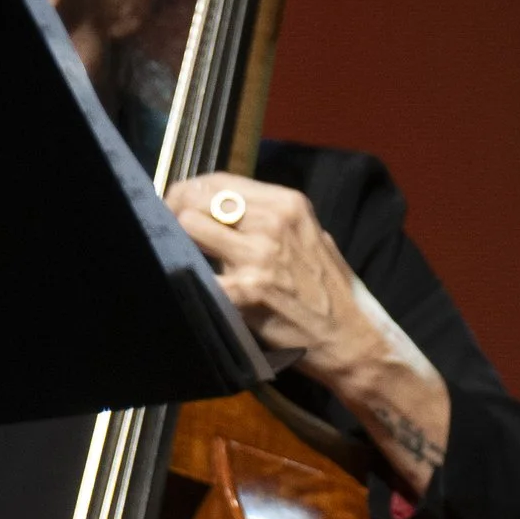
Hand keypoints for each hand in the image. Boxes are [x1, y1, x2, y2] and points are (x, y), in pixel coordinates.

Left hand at [166, 173, 452, 497]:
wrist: (351, 338)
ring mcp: (259, 257)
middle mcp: (273, 223)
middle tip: (169, 235)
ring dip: (178, 245)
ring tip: (183, 259)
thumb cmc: (328, 291)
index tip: (175, 207)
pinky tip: (189, 287)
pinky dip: (186, 279)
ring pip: (188, 229)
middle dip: (173, 215)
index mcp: (288, 204)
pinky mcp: (246, 292)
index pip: (217, 180)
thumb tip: (217, 208)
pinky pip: (197, 275)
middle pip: (196, 200)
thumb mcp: (308, 236)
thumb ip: (268, 218)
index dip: (187, 192)